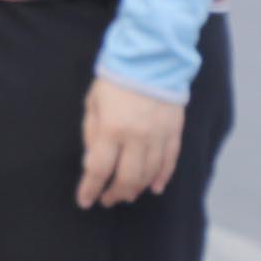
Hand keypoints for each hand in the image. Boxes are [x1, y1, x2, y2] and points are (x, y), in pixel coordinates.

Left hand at [78, 76, 186, 207]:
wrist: (151, 59)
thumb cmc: (115, 81)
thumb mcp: (93, 105)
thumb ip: (92, 136)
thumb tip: (93, 164)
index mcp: (112, 130)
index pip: (99, 170)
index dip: (90, 189)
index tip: (85, 202)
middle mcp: (138, 137)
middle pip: (127, 178)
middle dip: (115, 194)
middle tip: (106, 200)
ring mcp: (159, 136)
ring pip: (149, 173)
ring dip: (136, 188)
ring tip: (126, 195)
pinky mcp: (175, 131)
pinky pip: (170, 161)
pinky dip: (162, 177)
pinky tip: (154, 187)